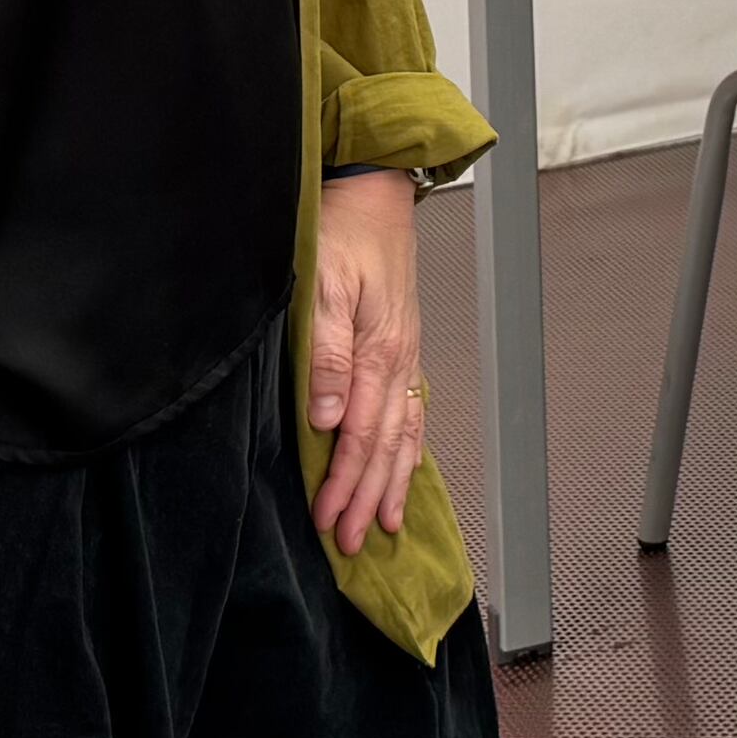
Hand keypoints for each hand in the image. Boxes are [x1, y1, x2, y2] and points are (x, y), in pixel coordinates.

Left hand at [309, 167, 428, 552]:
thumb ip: (327, 353)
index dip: (343, 484)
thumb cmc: (344, 233)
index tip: (327, 522)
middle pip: (384, 446)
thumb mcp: (324, 285)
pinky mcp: (402, 347)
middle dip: (367, 498)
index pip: (358, 436)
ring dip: (391, 483)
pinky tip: (404, 468)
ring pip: (402, 435)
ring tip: (383, 525)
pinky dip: (409, 448)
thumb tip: (327, 417)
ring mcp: (404, 356)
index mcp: (377, 352)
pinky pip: (412, 411)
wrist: (373, 193)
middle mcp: (397, 361)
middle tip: (349, 544)